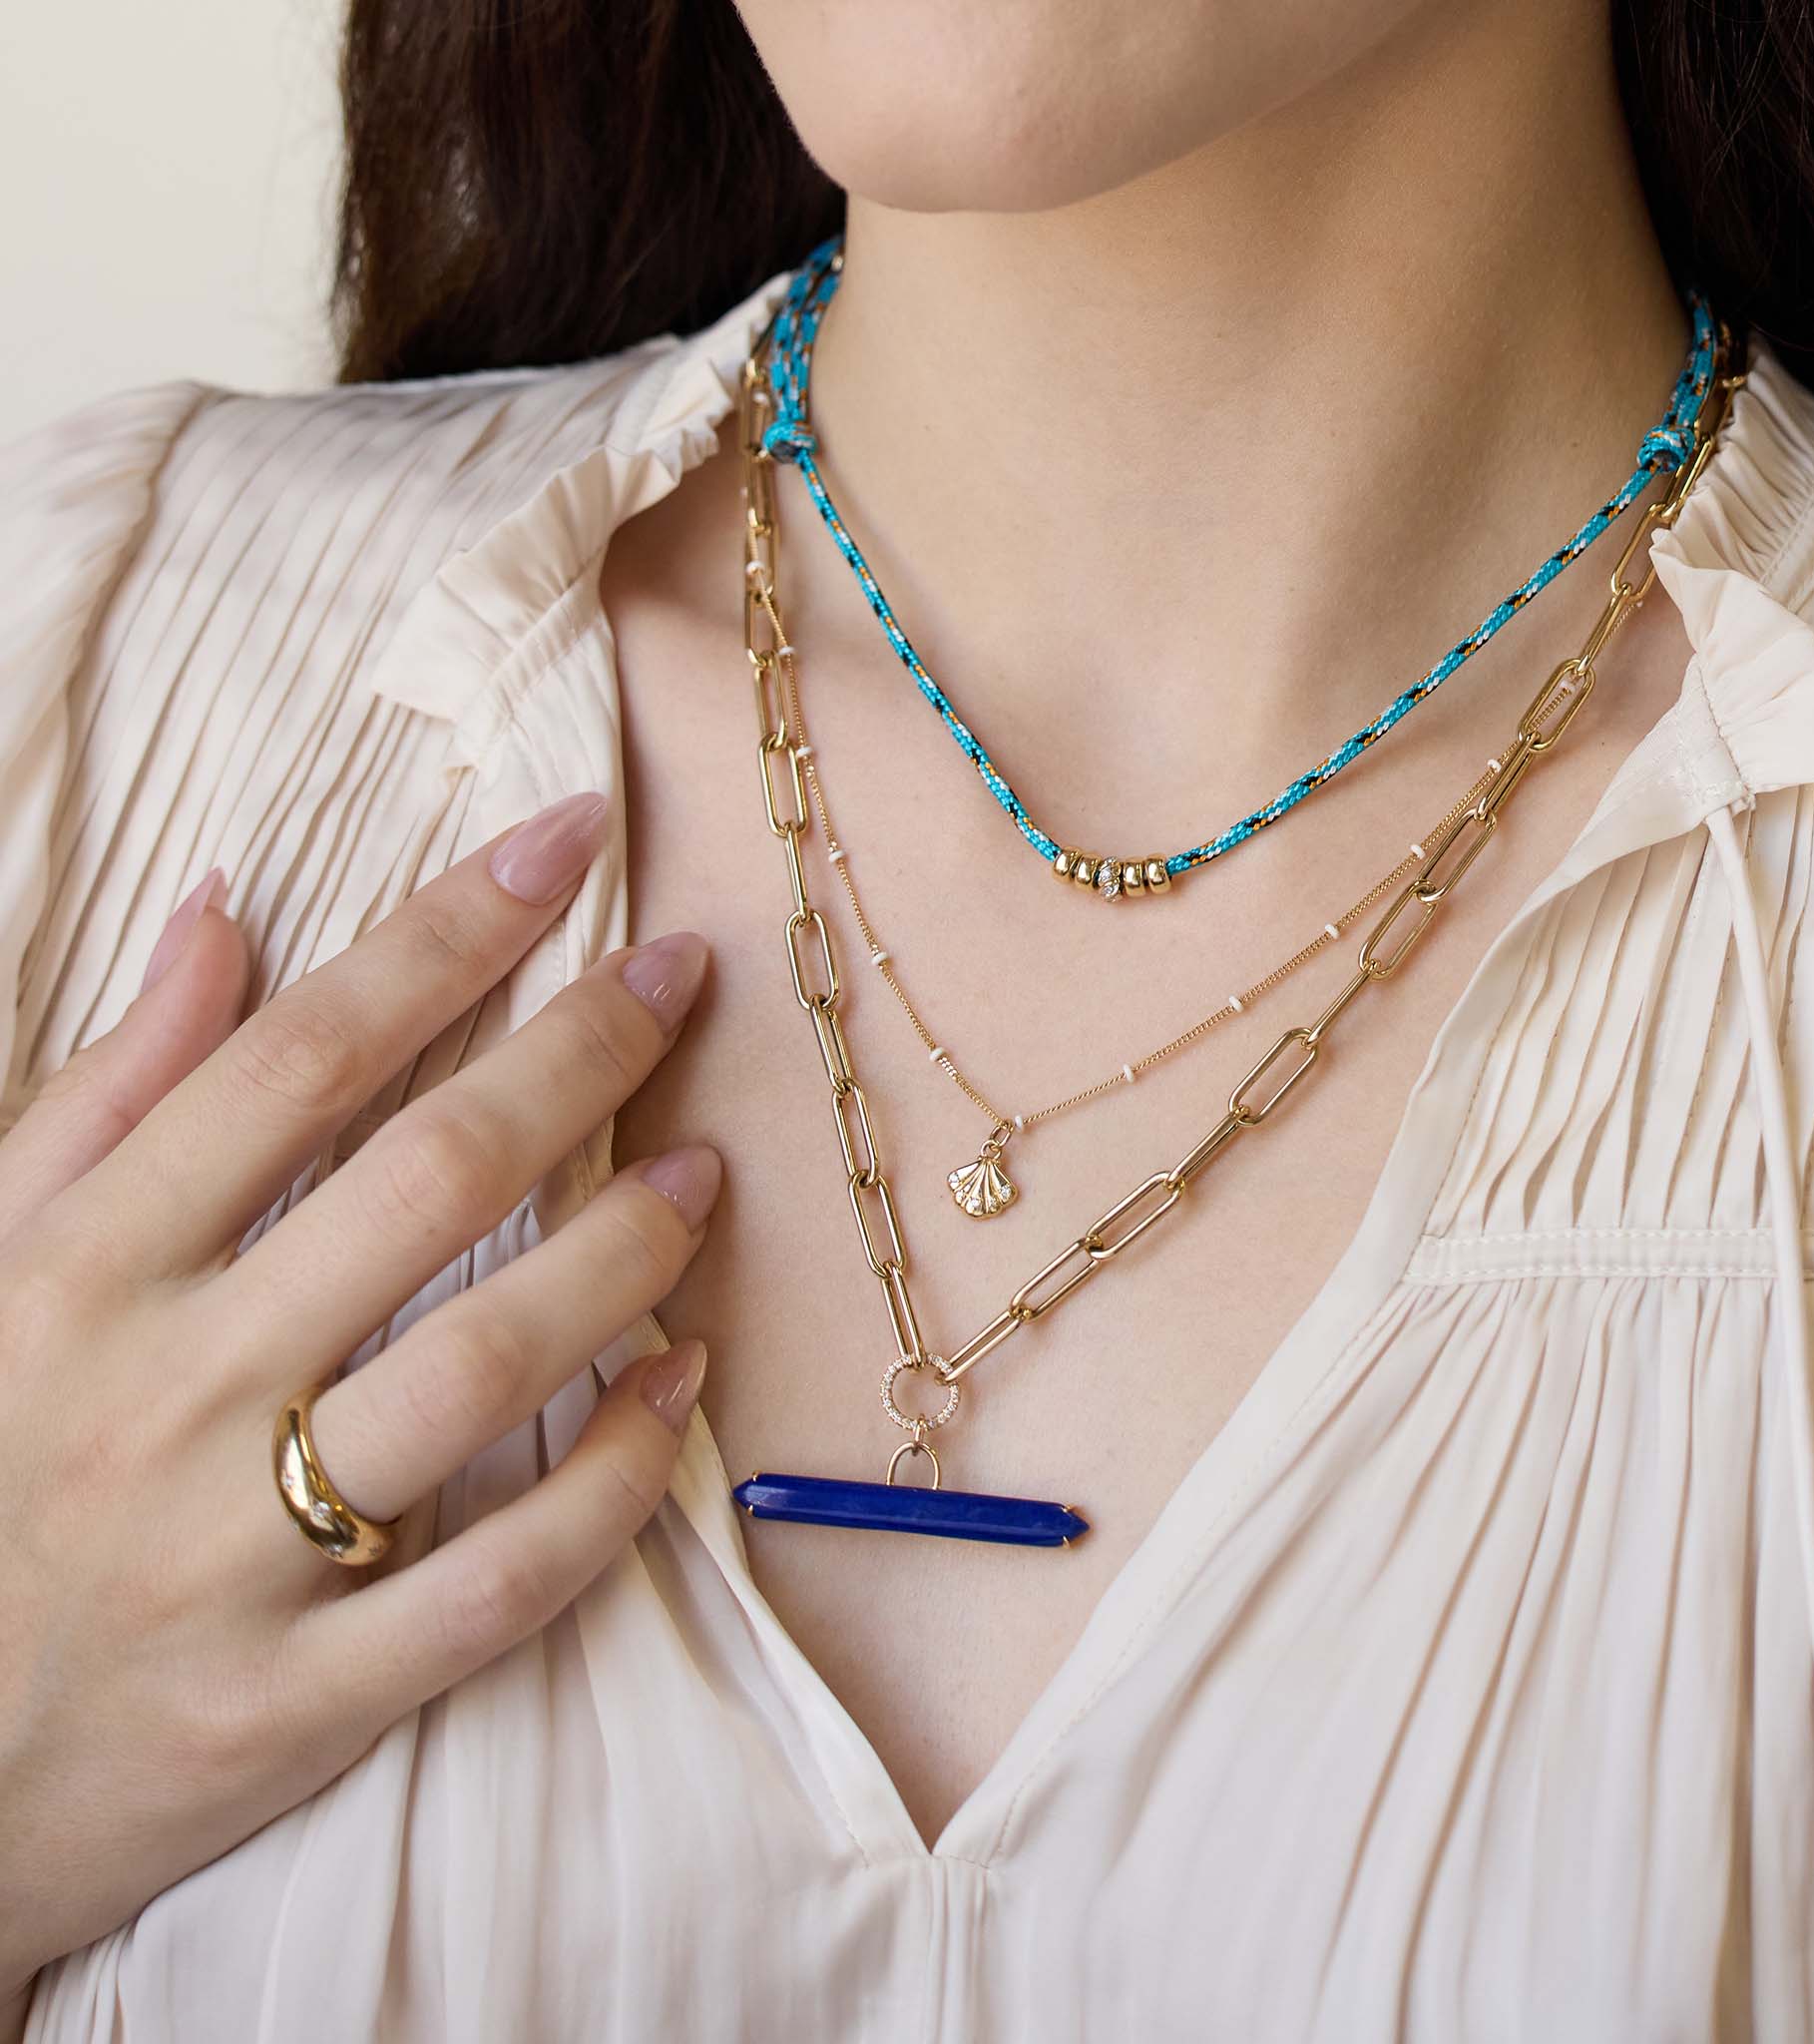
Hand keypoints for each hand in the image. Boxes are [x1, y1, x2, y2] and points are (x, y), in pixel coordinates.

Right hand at [0, 790, 721, 1999]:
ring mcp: (239, 1554)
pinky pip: (500, 1580)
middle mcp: (171, 1391)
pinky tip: (678, 1385)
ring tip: (703, 1172)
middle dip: (576, 1053)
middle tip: (681, 976)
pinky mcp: (299, 1699)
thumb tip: (225, 912)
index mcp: (87, 1267)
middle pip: (427, 1179)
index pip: (304, 1056)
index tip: (568, 843)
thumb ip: (107, 1093)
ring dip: (621, 1252)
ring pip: (483, 1367)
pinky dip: (611, 1479)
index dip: (452, 933)